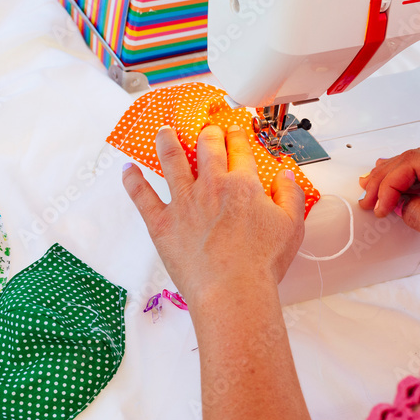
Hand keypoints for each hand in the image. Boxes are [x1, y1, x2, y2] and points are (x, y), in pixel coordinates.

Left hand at [122, 124, 304, 309]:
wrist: (232, 290)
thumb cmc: (261, 264)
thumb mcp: (291, 226)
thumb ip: (290, 196)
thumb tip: (286, 176)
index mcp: (243, 184)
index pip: (239, 149)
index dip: (236, 136)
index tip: (233, 130)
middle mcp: (211, 186)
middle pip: (207, 147)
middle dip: (207, 133)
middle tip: (206, 129)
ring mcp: (184, 202)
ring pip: (171, 161)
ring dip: (166, 142)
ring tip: (163, 131)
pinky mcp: (162, 223)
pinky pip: (142, 195)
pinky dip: (133, 180)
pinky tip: (128, 169)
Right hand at [358, 148, 419, 276]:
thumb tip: (398, 204)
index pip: (416, 163)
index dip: (390, 184)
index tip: (378, 206)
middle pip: (415, 159)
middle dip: (387, 178)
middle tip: (367, 198)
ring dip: (395, 178)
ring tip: (373, 191)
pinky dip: (410, 181)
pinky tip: (395, 187)